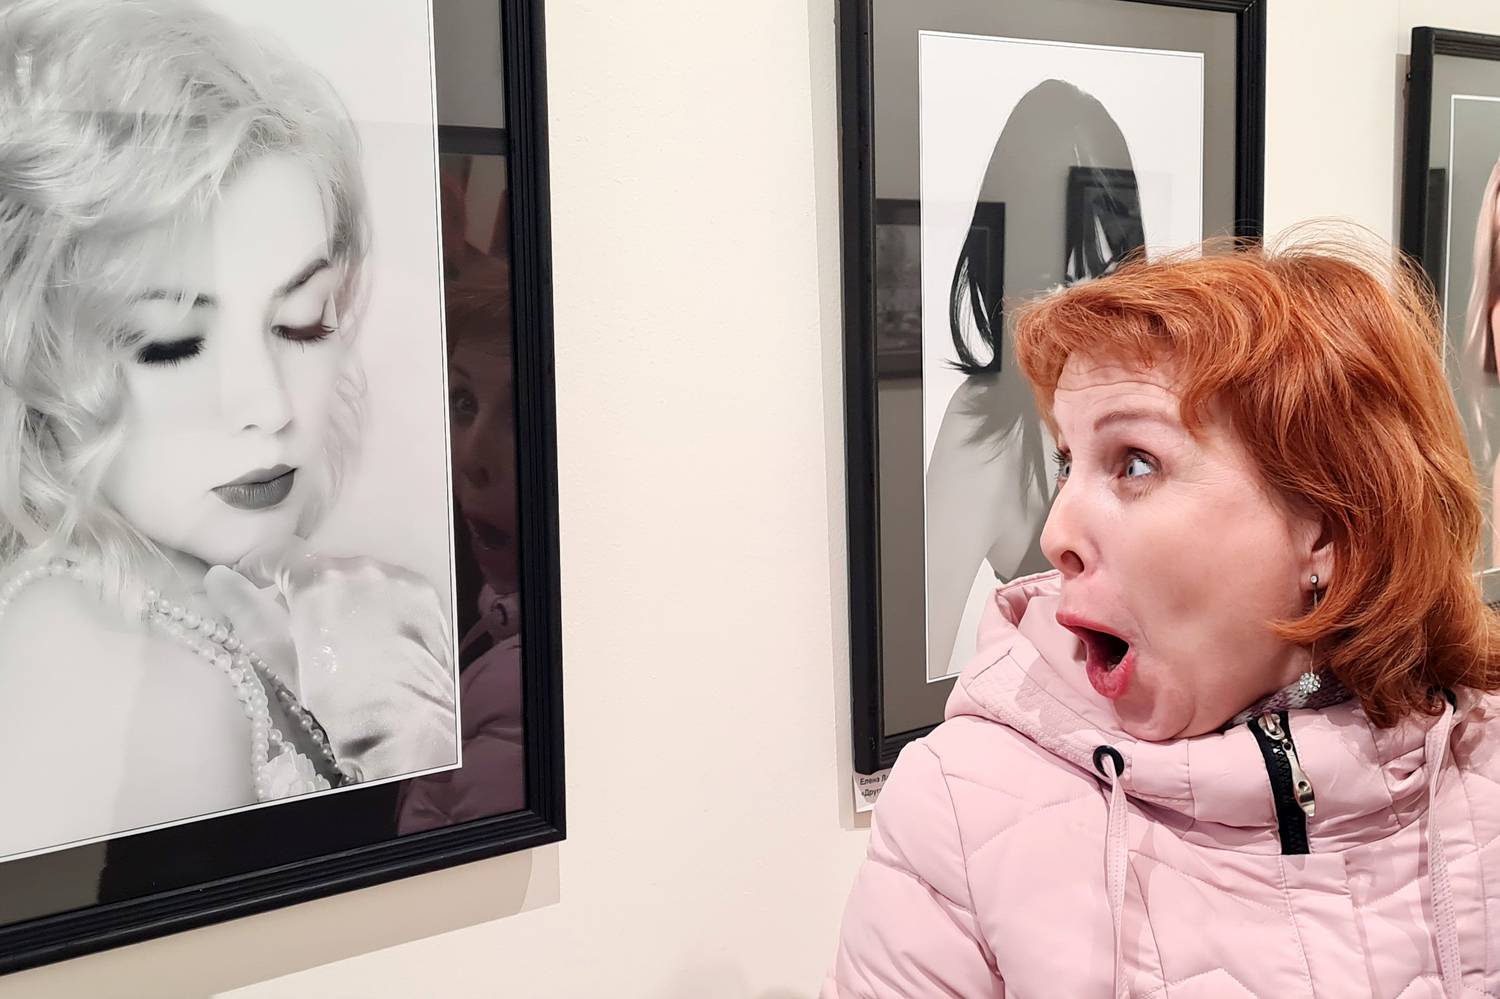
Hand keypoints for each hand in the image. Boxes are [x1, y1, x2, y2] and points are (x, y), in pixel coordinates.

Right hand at [205, 543, 457, 780]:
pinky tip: (375, 633)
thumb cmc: (336, 699)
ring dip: (343, 593)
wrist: (405, 724)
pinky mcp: (424, 593)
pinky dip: (378, 601)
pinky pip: (391, 585)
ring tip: (342, 632)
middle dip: (304, 587)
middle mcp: (360, 569)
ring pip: (358, 575)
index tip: (249, 578)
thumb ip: (243, 611)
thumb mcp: (278, 658)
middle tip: (298, 620)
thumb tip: (217, 578)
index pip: (279, 555)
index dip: (258, 565)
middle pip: (320, 567)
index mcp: (318, 581)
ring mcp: (397, 578)